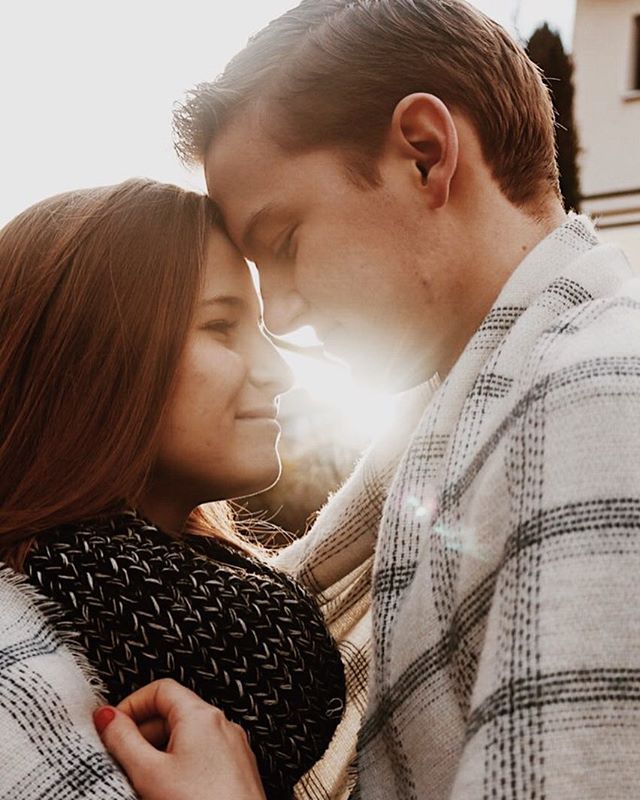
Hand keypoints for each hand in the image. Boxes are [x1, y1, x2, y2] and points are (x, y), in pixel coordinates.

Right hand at [94, 678, 266, 799]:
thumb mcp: (149, 773)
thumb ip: (123, 741)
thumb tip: (106, 716)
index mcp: (201, 715)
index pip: (160, 689)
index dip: (131, 705)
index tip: (112, 727)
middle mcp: (221, 725)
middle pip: (173, 713)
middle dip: (142, 734)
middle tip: (120, 760)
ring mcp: (231, 748)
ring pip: (186, 738)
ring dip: (159, 753)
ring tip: (143, 783)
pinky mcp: (235, 771)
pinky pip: (201, 757)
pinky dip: (180, 767)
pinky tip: (168, 792)